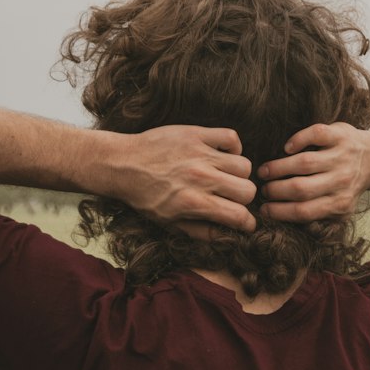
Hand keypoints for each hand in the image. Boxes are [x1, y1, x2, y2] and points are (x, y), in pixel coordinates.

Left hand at [111, 125, 257, 235]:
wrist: (122, 165)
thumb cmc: (144, 197)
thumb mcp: (169, 223)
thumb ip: (200, 232)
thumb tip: (227, 236)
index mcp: (195, 203)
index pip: (239, 215)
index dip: (247, 222)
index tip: (244, 222)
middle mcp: (201, 178)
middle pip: (248, 190)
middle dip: (243, 199)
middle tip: (232, 198)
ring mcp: (201, 154)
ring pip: (244, 165)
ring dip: (238, 174)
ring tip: (225, 176)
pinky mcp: (197, 134)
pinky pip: (231, 137)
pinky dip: (233, 146)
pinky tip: (223, 154)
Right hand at [258, 122, 369, 221]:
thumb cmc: (348, 184)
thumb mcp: (340, 205)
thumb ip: (319, 214)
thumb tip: (284, 218)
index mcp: (341, 202)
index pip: (304, 211)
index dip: (279, 211)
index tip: (263, 210)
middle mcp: (342, 180)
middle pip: (301, 188)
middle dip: (276, 190)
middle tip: (263, 189)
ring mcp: (341, 156)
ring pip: (305, 162)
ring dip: (279, 167)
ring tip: (264, 171)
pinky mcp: (340, 134)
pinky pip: (315, 135)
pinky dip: (298, 140)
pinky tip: (287, 148)